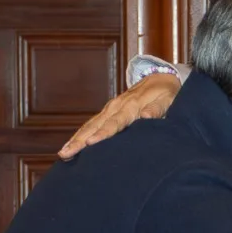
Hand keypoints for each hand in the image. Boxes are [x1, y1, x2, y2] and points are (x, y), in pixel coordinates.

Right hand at [59, 72, 181, 157]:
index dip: (102, 134)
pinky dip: (80, 134)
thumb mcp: (168, 100)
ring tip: (63, 153)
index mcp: (131, 106)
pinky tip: (72, 146)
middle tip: (66, 153)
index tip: (90, 144)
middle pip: (95, 125)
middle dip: (80, 140)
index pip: (114, 123)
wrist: (160, 78)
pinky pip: (91, 124)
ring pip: (90, 125)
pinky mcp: (108, 111)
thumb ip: (157, 109)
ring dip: (76, 139)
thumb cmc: (167, 93)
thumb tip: (146, 117)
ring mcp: (110, 109)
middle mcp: (116, 107)